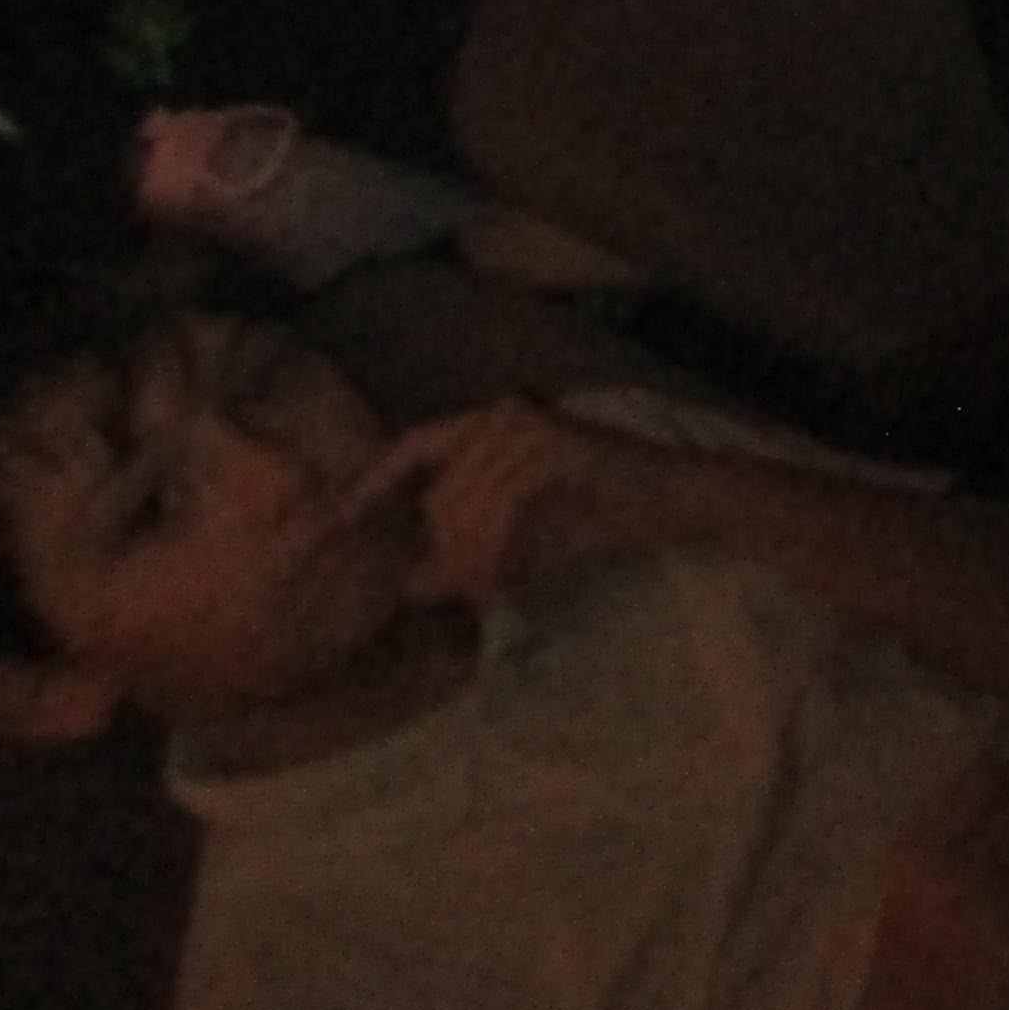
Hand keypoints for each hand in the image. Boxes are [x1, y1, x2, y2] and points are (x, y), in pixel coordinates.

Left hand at [359, 398, 679, 605]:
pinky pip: (503, 509)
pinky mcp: (558, 446)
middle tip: (468, 596)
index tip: (341, 522)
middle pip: (438, 492)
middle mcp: (502, 413)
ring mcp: (531, 425)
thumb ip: (466, 540)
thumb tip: (409, 577)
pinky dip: (500, 552)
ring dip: (473, 561)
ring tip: (494, 592)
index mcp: (487, 422)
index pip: (413, 445)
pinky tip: (512, 581)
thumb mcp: (515, 531)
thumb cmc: (591, 516)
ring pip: (466, 505)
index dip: (375, 482)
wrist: (667, 500)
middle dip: (444, 553)